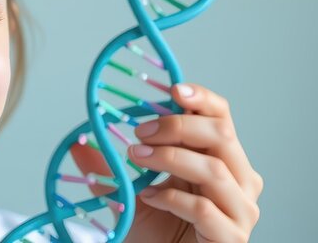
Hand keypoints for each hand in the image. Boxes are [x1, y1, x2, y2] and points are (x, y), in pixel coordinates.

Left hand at [71, 83, 262, 242]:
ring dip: (170, 158)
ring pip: (214, 169)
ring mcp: (240, 210)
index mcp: (223, 161)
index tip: (173, 89)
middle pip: (222, 136)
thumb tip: (77, 144)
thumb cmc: (158, 235)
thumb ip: (110, 169)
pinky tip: (150, 197)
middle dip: (178, 126)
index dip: (202, 99)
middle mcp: (240, 182)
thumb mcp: (130, 195)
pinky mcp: (231, 237)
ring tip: (136, 157)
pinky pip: (204, 209)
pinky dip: (172, 199)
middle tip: (140, 131)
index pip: (222, 118)